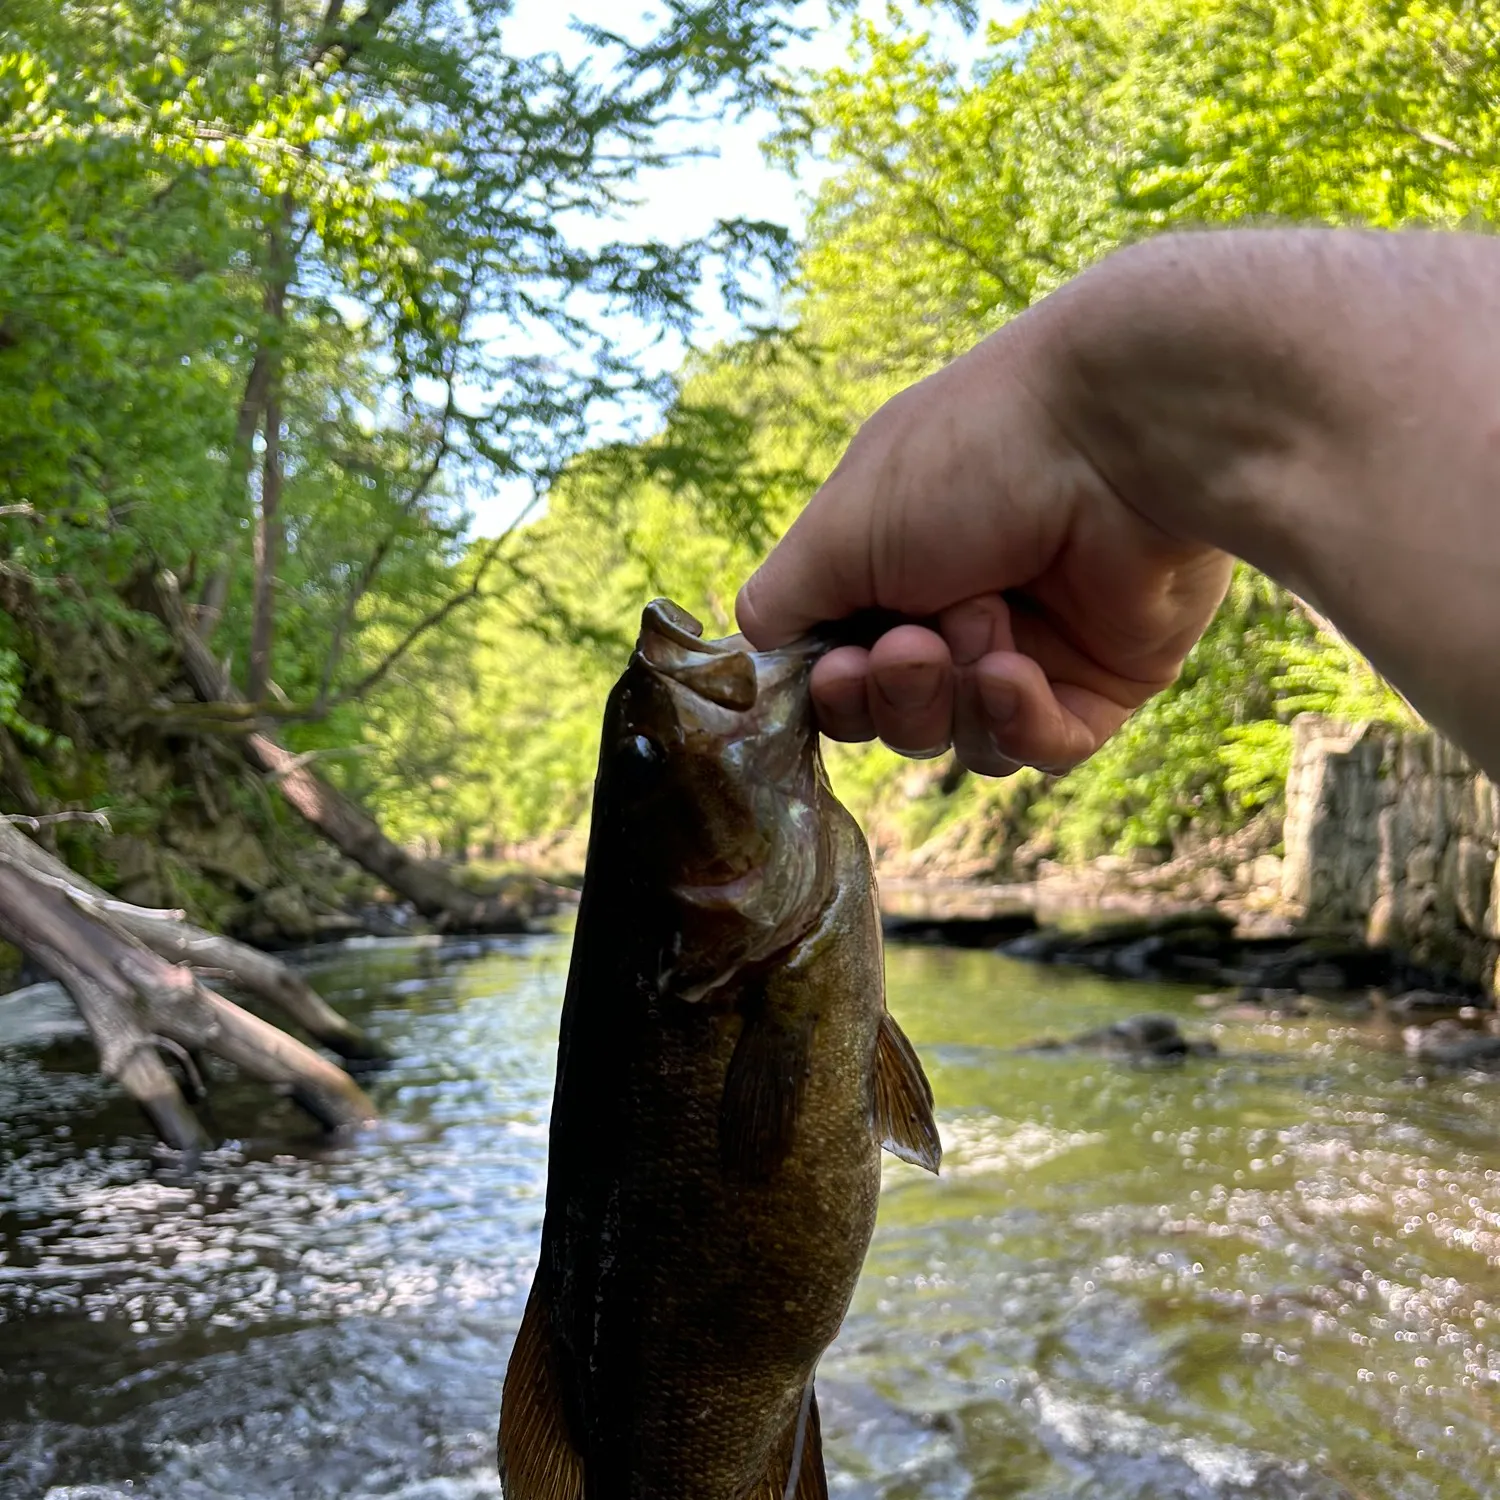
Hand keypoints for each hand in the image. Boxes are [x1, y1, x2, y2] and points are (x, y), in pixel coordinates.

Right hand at [735, 318, 1233, 775]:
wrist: (1122, 434)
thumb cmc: (968, 459)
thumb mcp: (840, 525)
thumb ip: (782, 599)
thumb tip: (752, 650)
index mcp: (896, 565)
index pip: (844, 669)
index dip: (835, 690)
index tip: (838, 668)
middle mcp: (960, 607)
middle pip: (898, 717)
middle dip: (896, 695)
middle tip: (910, 646)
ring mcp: (1035, 649)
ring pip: (965, 741)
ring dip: (958, 694)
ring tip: (984, 623)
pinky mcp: (1104, 682)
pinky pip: (1043, 749)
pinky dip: (1019, 721)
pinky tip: (1017, 672)